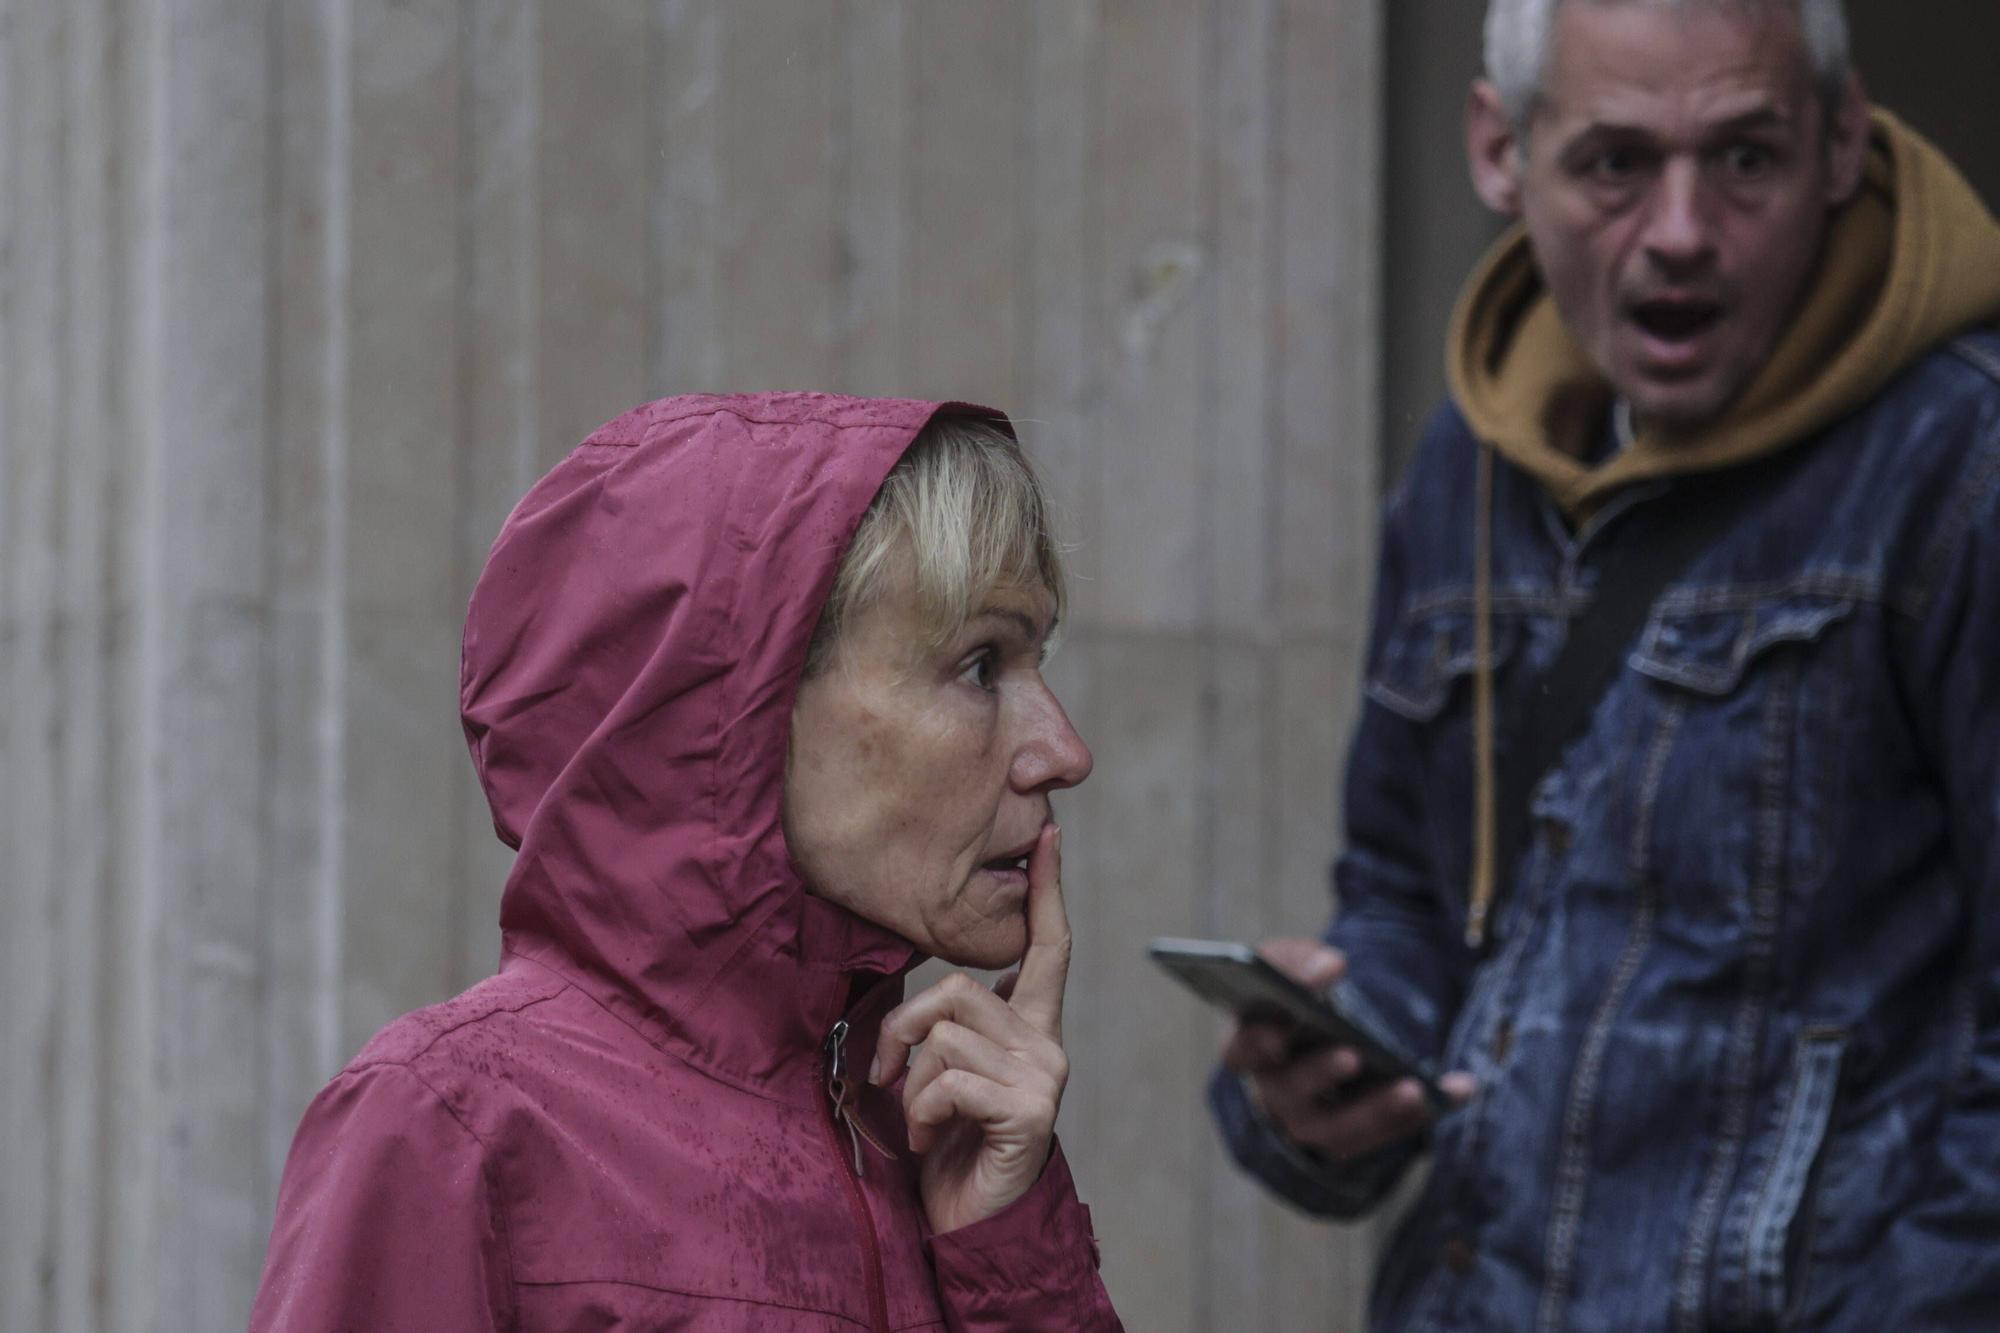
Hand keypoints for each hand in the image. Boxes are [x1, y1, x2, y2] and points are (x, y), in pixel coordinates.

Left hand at [872, 824, 1071, 1233]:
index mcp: (1030, 1026)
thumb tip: (917, 988)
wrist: (973, 1223)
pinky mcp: (1029, 1110)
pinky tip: (928, 1140)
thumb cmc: (951, 1145)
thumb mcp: (943, 1074)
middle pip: (957, 986)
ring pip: (944, 1033)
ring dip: (909, 1081)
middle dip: (902, 1026)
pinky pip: (947, 1080)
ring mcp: (1043, 1075)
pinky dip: (919, 1111)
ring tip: (919, 1119)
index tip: (1049, 836)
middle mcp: (1046, 1043)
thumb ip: (945, 1026)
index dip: (1046, 890)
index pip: (1046, 945)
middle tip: (889, 1074)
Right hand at [1219, 938, 1474, 1159]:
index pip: (1240, 1053)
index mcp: (1248, 1048)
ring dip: (1377, 1112)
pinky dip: (1423, 1115)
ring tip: (1415, 1089)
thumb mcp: (1290, 966)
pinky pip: (1387, 1135)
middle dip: (1319, 1074)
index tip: (1282, 1031)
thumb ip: (1299, 958)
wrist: (1320, 1034)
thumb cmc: (1295, 997)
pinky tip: (1459, 1089)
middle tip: (1351, 1055)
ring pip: (1339, 1131)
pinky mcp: (1355, 1139)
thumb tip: (1329, 968)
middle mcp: (1274, 1094)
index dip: (1257, 1044)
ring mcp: (1312, 1125)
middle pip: (1290, 1095)